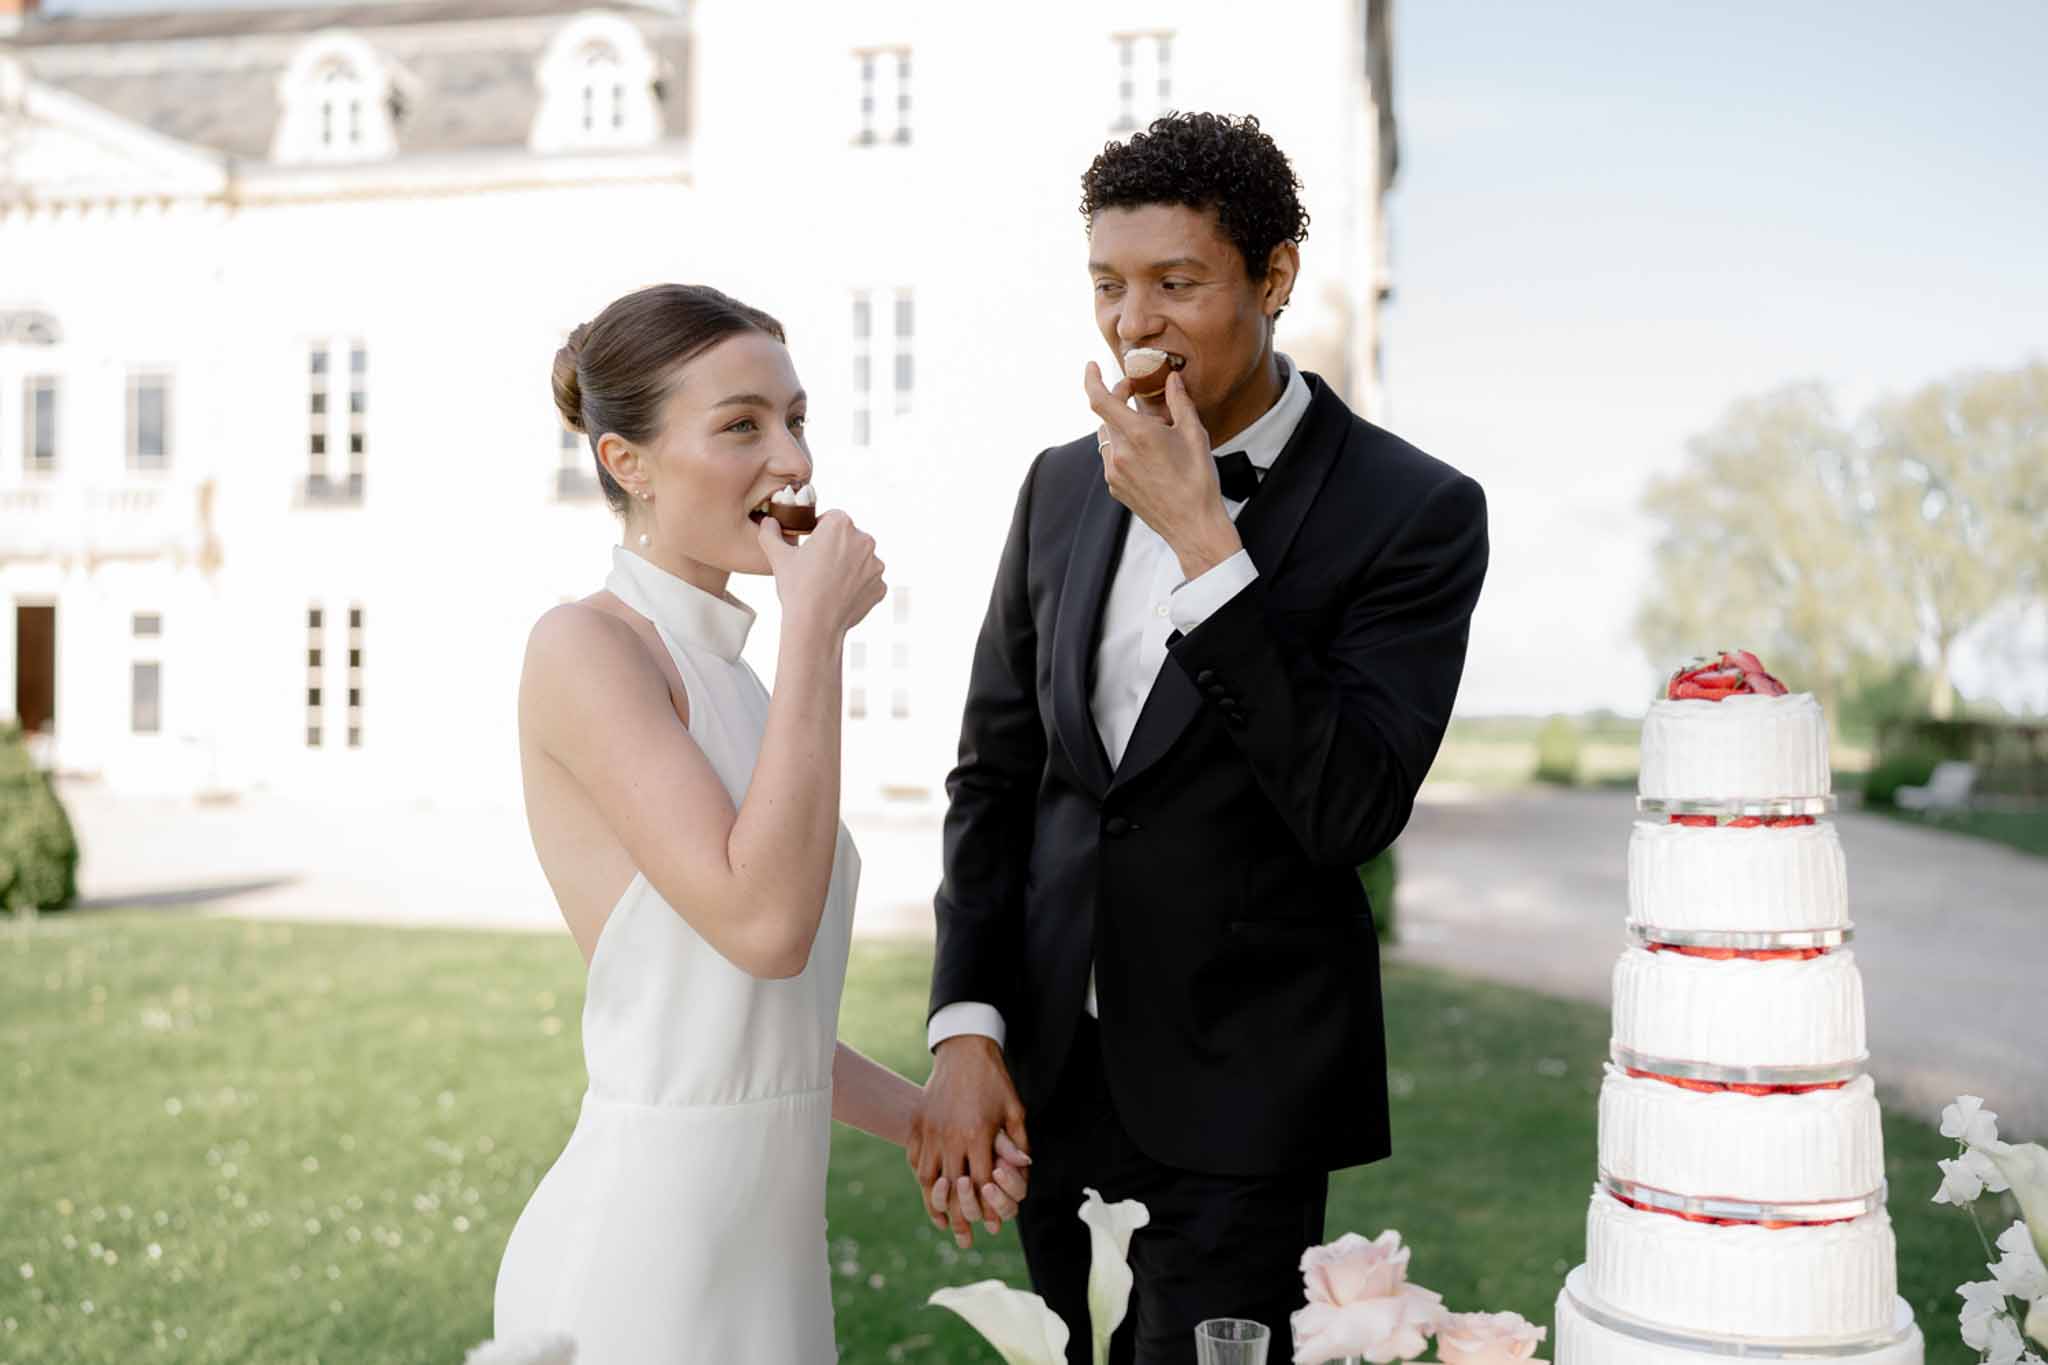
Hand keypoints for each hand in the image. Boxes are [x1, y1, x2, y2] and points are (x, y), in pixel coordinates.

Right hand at [756, 509, 885, 639]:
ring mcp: (876, 565)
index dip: (819, 532)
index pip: (831, 519)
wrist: (815, 625)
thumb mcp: (778, 557)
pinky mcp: (880, 586)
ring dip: (849, 567)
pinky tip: (840, 597)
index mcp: (841, 524)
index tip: (812, 547)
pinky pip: (868, 582)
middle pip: (849, 538)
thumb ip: (770, 533)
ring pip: (860, 560)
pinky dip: (858, 587)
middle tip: (818, 568)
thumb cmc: (797, 588)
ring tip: (829, 584)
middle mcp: (865, 540)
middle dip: (837, 548)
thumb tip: (768, 522)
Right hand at [908, 1036, 1030, 1247]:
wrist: (964, 1050)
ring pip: (928, 1177)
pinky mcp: (918, 1124)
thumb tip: (1024, 1168)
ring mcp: (930, 1130)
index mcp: (977, 1134)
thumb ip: (1017, 1142)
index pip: (979, 1182)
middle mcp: (949, 1135)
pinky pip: (916, 1159)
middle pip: (952, 1188)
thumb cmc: (994, 1081)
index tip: (990, 1227)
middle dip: (959, 1217)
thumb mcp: (1014, 1110)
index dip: (985, 1208)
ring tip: (942, 1221)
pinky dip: (922, 1178)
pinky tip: (930, 1190)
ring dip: (935, 1203)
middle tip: (963, 1239)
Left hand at [1084, 364, 1241, 578]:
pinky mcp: (1115, 487)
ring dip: (1120, 425)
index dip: (1091, 380)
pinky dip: (1122, 447)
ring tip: (1147, 427)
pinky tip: (1146, 454)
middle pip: (1106, 416)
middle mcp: (1120, 453)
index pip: (1100, 400)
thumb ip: (1179, 401)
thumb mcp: (1194, 434)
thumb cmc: (1198, 480)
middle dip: (1118, 399)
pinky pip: (1111, 458)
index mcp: (1138, 435)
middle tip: (1136, 392)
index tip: (1091, 367)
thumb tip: (1172, 379)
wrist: (1193, 526)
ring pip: (1107, 437)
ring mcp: (1114, 473)